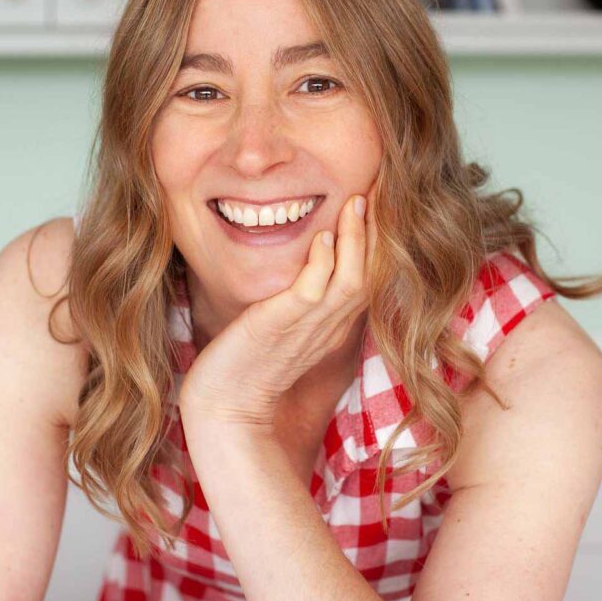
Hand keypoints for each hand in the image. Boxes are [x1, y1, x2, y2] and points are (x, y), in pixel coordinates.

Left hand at [178, 183, 376, 432]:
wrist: (225, 406)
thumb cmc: (248, 365)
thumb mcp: (282, 329)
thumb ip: (299, 303)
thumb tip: (306, 268)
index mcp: (332, 327)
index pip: (365, 280)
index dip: (374, 245)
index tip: (375, 208)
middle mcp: (329, 327)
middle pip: (368, 276)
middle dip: (375, 234)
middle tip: (375, 194)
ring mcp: (309, 328)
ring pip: (350, 280)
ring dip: (356, 240)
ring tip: (357, 203)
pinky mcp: (282, 325)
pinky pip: (312, 291)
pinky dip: (322, 263)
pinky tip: (322, 238)